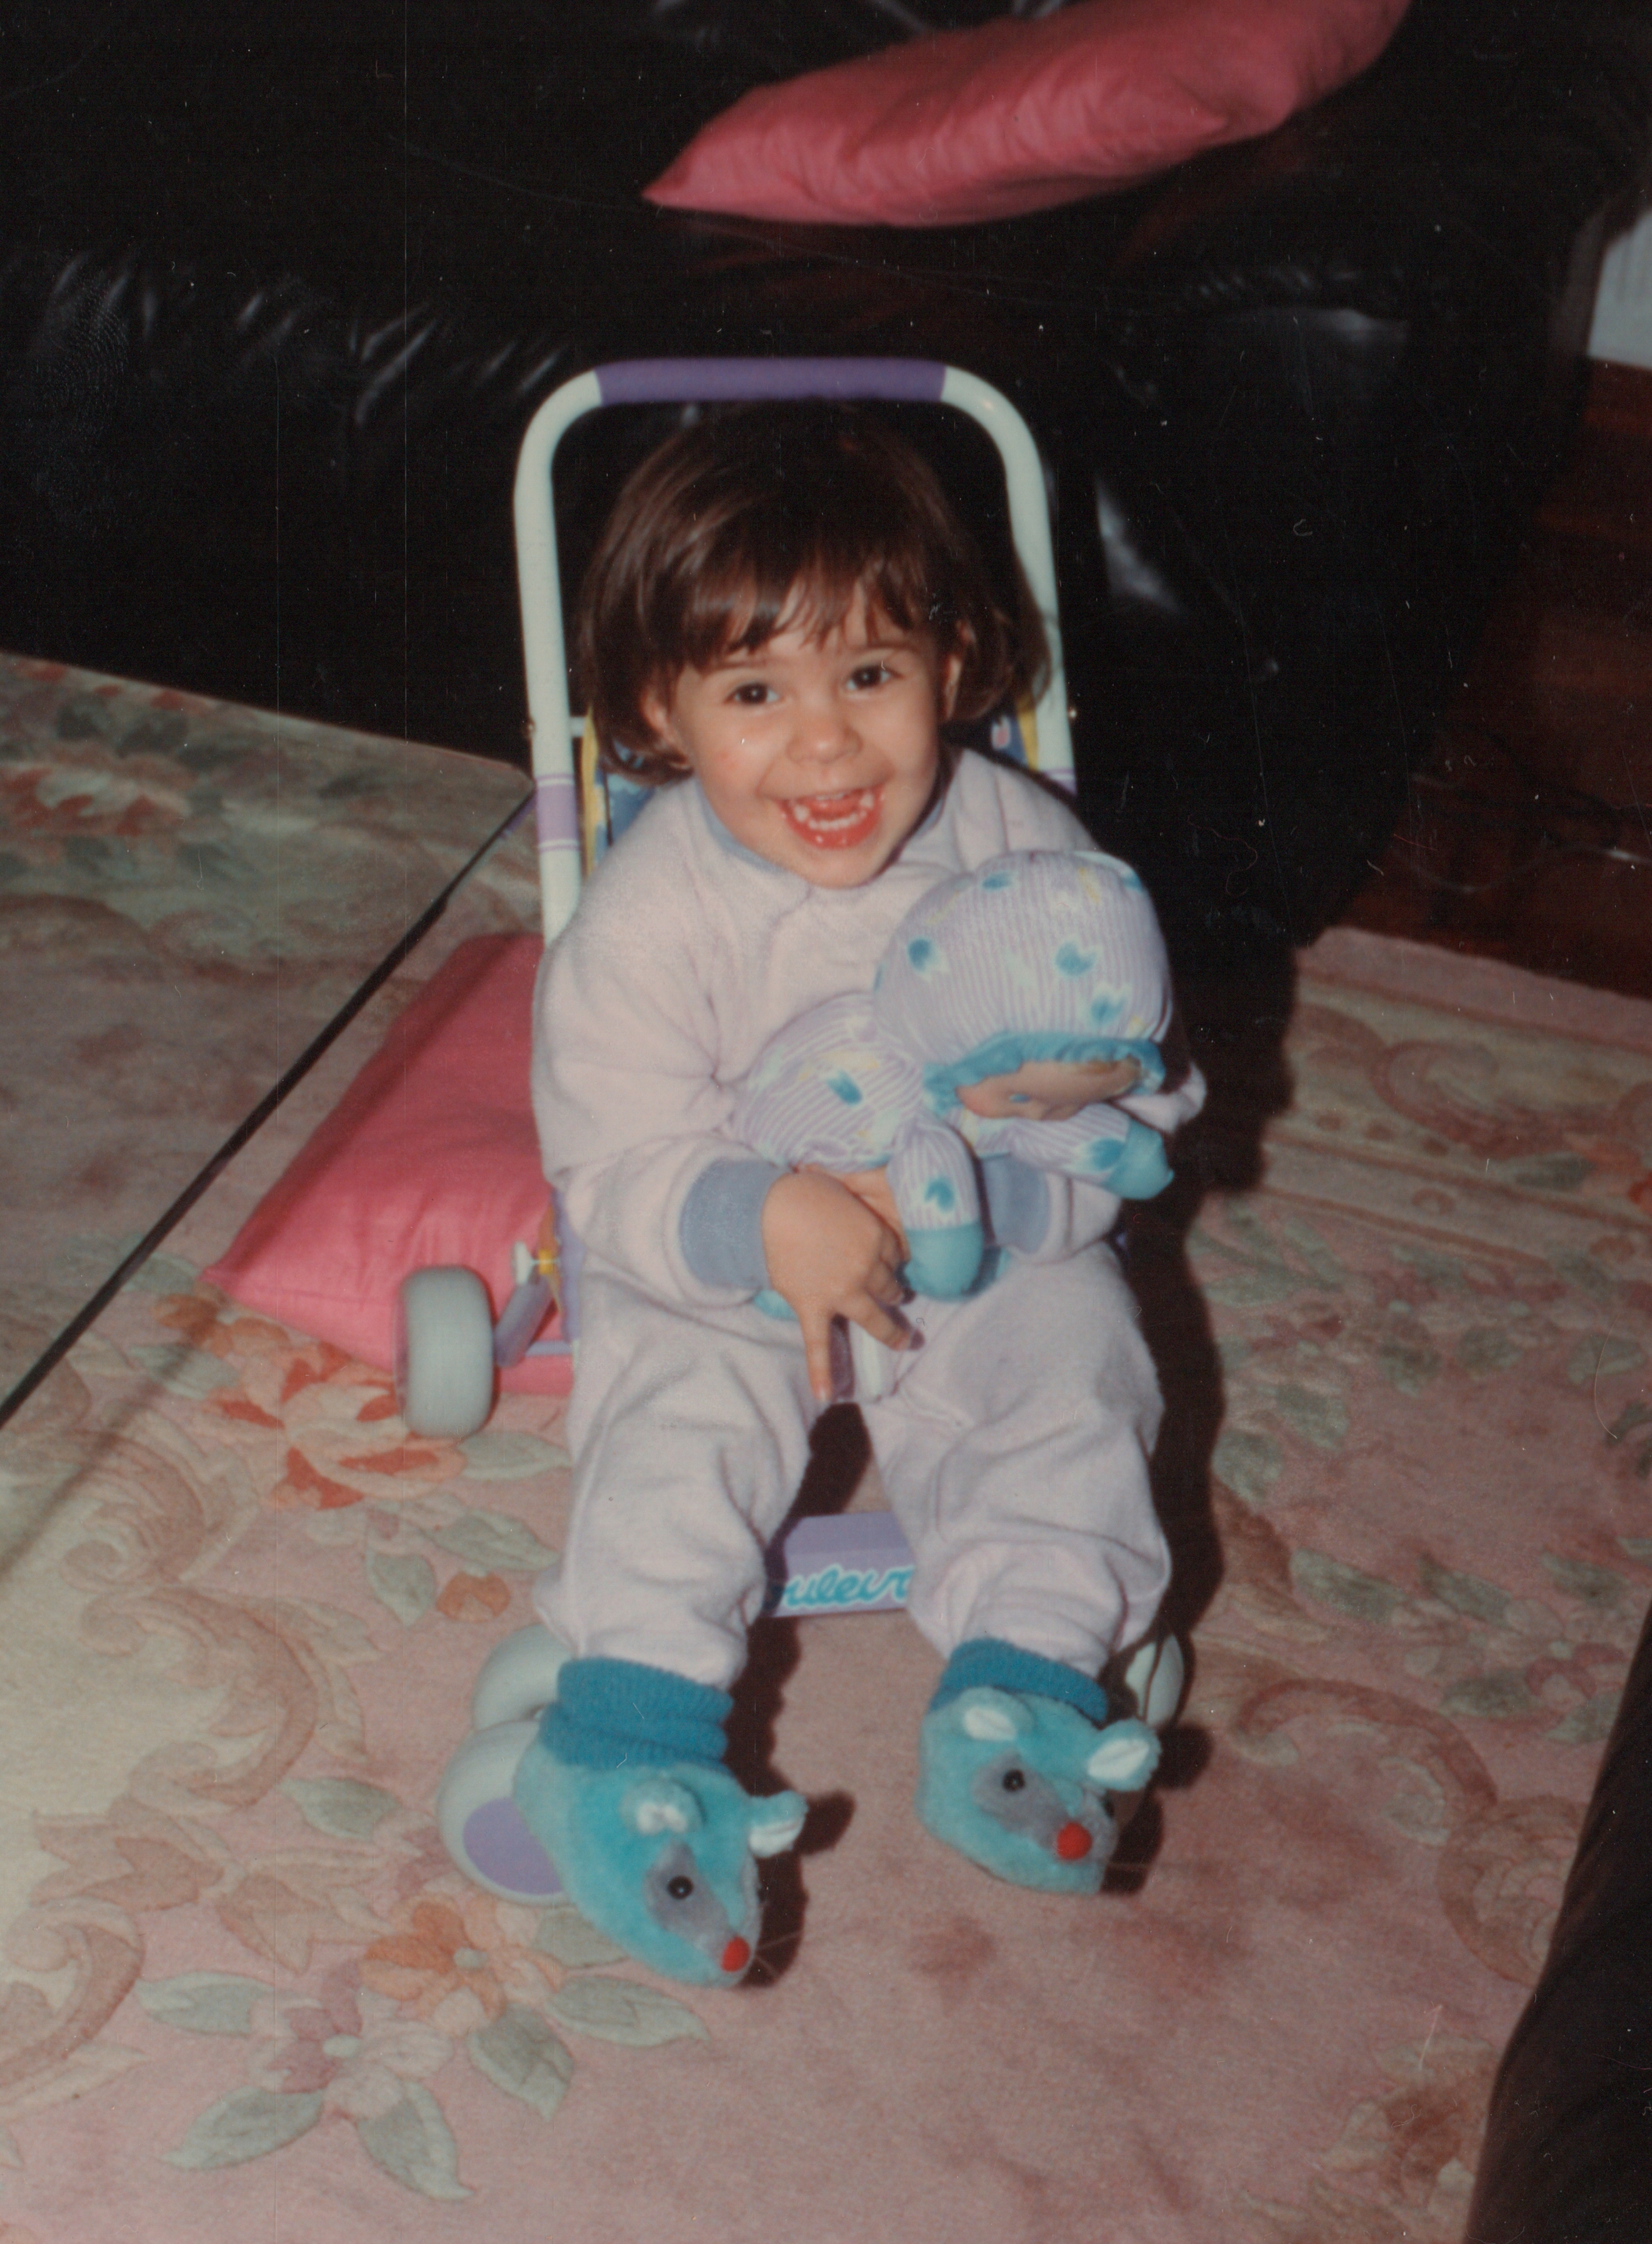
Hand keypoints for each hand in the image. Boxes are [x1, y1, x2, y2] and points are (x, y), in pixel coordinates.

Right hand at [760, 1169, 909, 1402]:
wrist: (765, 1210)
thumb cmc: (802, 1192)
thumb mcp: (842, 1193)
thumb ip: (856, 1210)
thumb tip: (854, 1215)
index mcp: (875, 1237)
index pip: (894, 1253)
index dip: (889, 1256)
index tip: (886, 1258)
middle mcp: (865, 1268)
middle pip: (888, 1284)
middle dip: (891, 1288)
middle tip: (892, 1292)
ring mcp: (841, 1292)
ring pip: (873, 1317)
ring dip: (890, 1332)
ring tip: (902, 1342)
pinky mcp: (813, 1307)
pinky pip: (819, 1344)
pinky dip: (821, 1370)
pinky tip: (825, 1394)